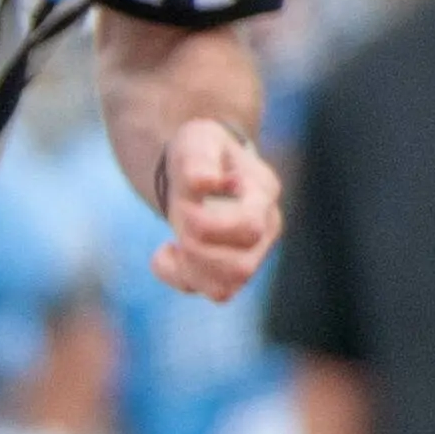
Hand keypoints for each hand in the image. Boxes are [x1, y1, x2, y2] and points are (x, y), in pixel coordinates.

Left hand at [147, 115, 279, 301]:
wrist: (198, 168)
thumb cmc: (200, 152)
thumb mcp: (196, 141)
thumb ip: (199, 158)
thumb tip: (203, 182)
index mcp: (263, 193)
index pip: (248, 227)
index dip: (208, 224)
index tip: (188, 199)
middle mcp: (266, 228)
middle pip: (240, 267)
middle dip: (195, 248)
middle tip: (178, 218)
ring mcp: (252, 253)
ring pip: (226, 287)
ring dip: (189, 269)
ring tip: (175, 240)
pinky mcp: (231, 269)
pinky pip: (213, 292)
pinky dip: (180, 278)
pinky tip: (168, 251)